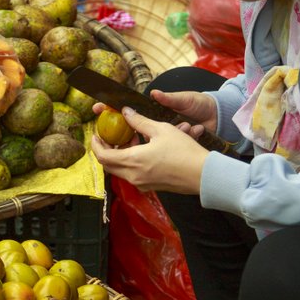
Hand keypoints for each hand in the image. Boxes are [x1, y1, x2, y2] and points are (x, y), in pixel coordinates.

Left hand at [91, 107, 207, 193]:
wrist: (203, 175)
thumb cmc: (183, 151)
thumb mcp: (160, 130)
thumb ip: (139, 121)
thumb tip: (126, 112)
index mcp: (132, 161)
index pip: (103, 156)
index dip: (96, 144)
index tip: (95, 134)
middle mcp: (133, 176)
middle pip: (109, 165)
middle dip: (106, 149)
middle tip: (111, 135)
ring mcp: (142, 183)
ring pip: (120, 170)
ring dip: (120, 154)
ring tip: (131, 139)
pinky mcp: (151, 186)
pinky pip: (132, 174)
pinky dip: (131, 162)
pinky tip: (143, 149)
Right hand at [150, 89, 218, 137]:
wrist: (218, 113)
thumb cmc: (199, 103)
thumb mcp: (184, 99)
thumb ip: (168, 98)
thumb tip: (154, 93)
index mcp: (164, 115)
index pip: (153, 123)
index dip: (154, 125)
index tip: (158, 124)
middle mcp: (170, 127)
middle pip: (161, 134)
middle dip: (171, 130)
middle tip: (182, 124)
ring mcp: (179, 136)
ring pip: (174, 140)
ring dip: (183, 133)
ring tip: (190, 125)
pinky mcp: (188, 143)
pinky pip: (186, 144)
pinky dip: (193, 136)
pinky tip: (199, 129)